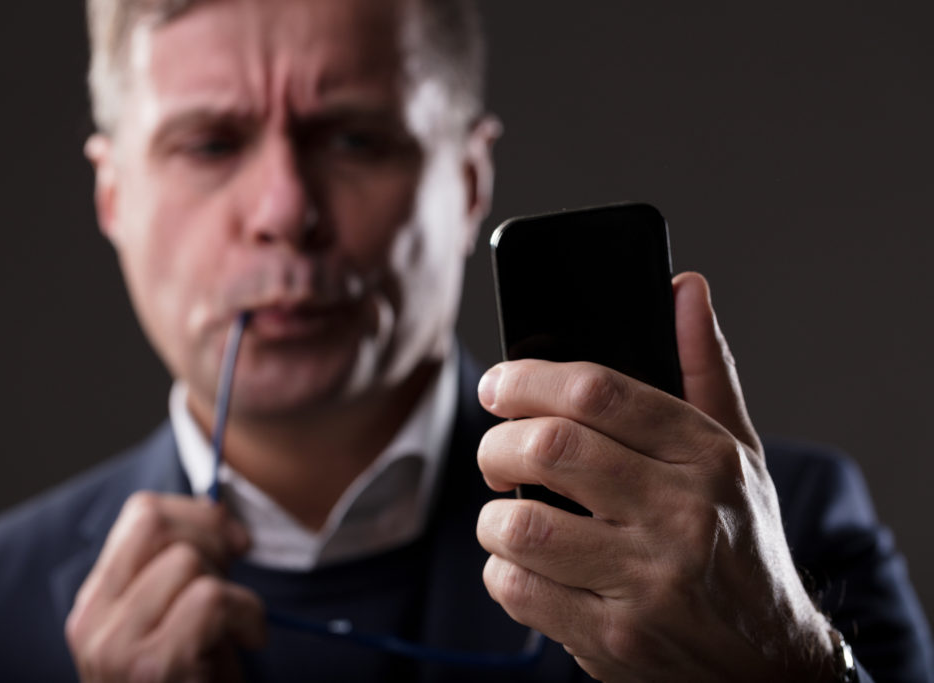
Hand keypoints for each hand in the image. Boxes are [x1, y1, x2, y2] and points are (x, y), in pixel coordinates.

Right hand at [66, 492, 265, 681]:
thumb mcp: (176, 624)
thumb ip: (182, 574)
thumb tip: (223, 522)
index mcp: (95, 605)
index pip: (142, 513)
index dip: (199, 514)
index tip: (234, 543)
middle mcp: (91, 623)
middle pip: (160, 526)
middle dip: (214, 545)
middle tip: (230, 591)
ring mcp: (115, 647)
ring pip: (187, 561)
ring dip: (232, 591)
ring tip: (233, 630)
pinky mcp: (151, 668)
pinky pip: (210, 599)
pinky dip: (247, 615)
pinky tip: (248, 643)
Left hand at [476, 272, 835, 681]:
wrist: (767, 662)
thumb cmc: (741, 544)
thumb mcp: (737, 452)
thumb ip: (705, 368)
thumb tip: (685, 288)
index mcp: (707, 457)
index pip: (599, 390)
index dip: (528, 377)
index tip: (499, 384)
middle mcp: (681, 515)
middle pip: (550, 448)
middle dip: (498, 444)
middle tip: (497, 453)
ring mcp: (648, 582)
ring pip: (522, 524)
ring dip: (494, 515)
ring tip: (510, 513)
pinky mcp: (615, 637)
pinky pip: (519, 589)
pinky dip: (503, 571)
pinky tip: (526, 566)